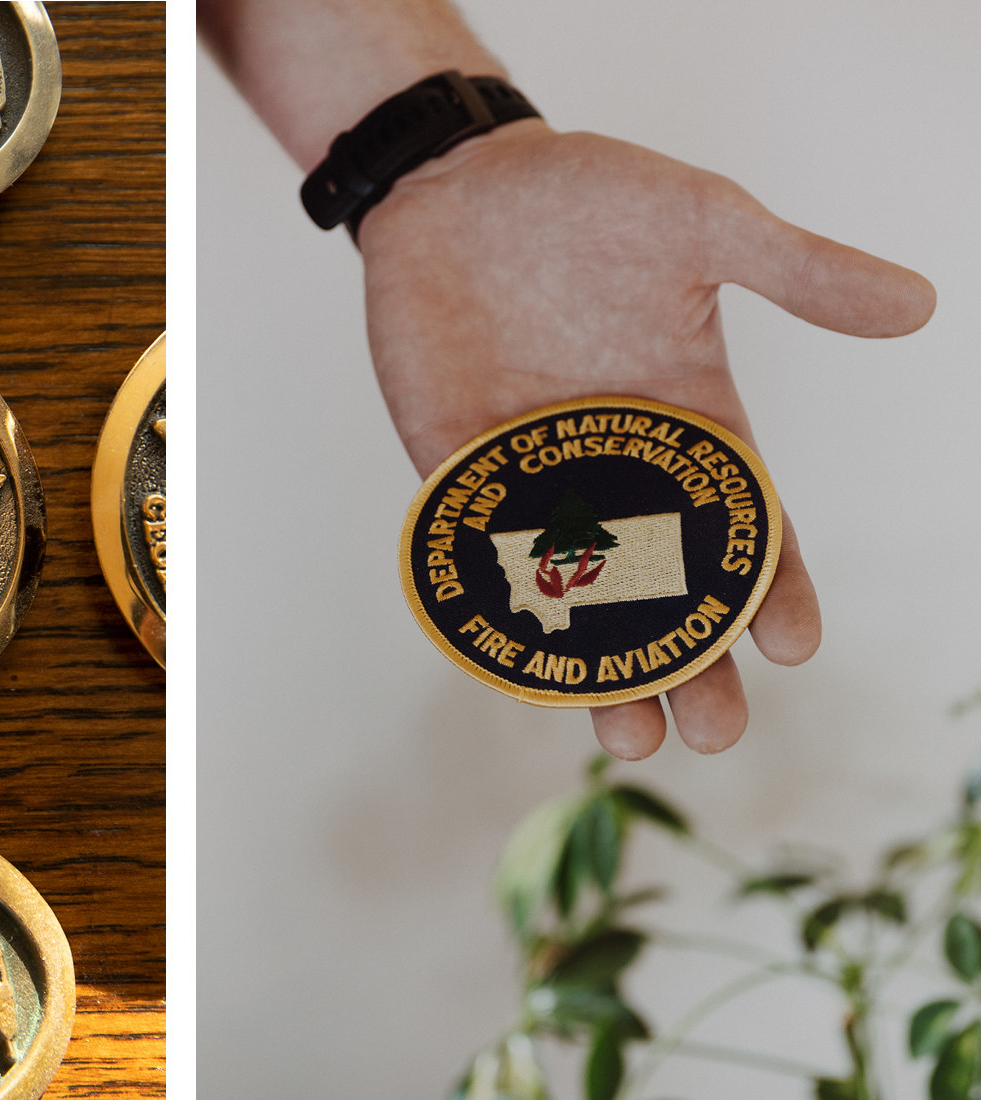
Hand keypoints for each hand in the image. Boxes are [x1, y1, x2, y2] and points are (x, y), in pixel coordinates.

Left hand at [359, 120, 934, 758]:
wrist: (458, 182)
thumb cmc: (587, 197)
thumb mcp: (703, 224)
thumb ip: (797, 268)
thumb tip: (919, 303)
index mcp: (691, 421)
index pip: (745, 526)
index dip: (773, 588)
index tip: (794, 646)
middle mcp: (615, 466)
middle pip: (664, 588)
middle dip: (689, 661)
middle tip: (712, 733)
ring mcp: (531, 474)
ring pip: (574, 593)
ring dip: (598, 666)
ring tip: (627, 736)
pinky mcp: (452, 467)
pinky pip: (476, 552)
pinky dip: (496, 608)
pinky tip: (518, 668)